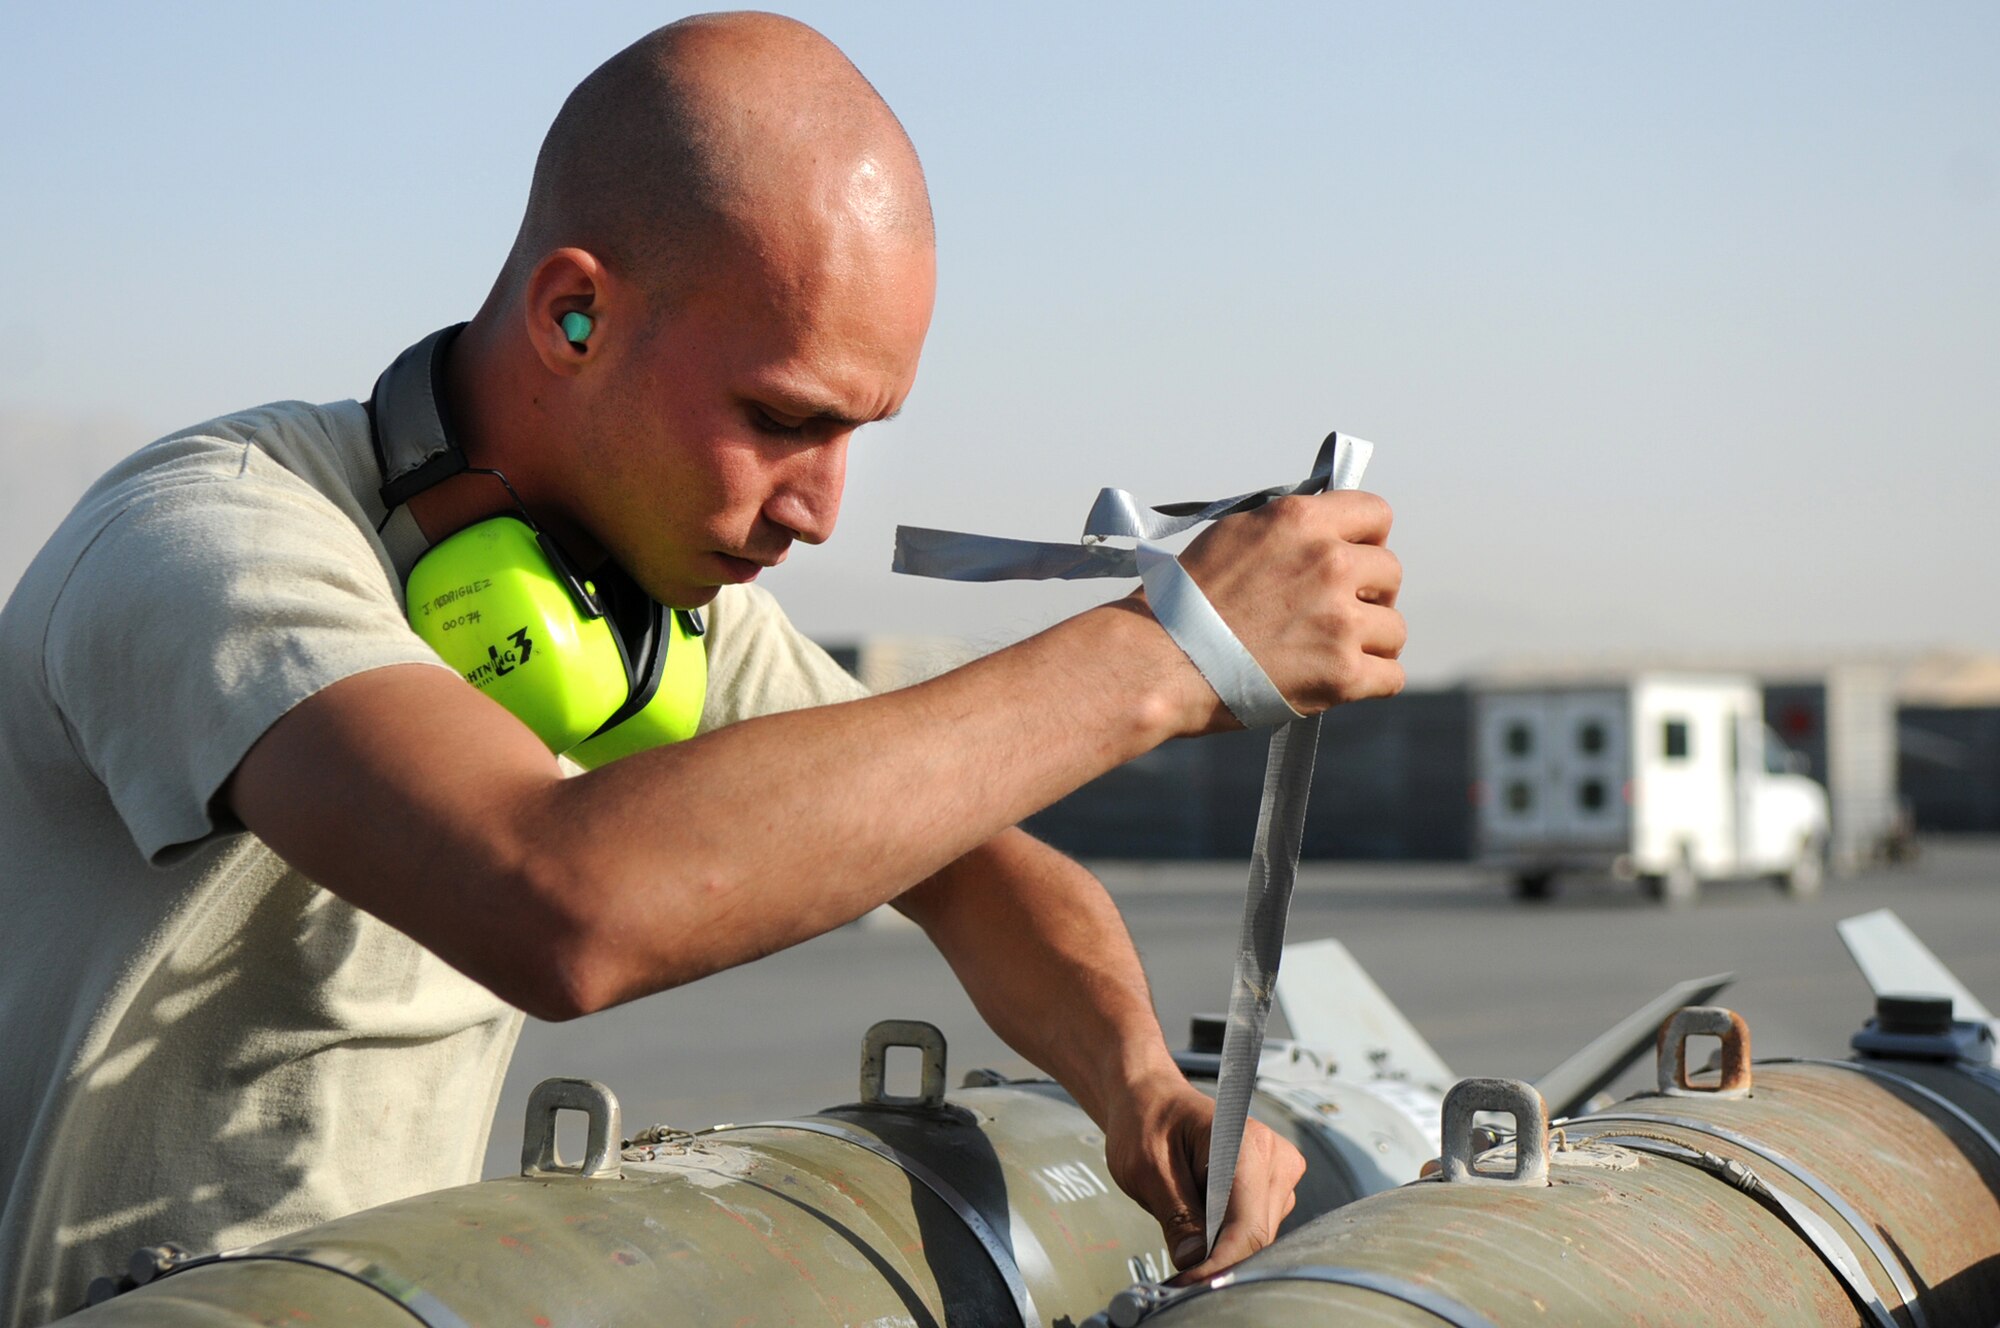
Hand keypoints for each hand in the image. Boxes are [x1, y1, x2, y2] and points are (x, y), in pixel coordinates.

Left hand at [1102, 1074, 1305, 1284]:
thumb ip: (1175, 1214)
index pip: (1246, 1226)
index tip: (1189, 1283)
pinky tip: (1199, 1216)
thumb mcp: (1146, 1168)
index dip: (1218, 1263)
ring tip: (1183, 1222)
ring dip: (1221, 1244)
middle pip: (1256, 1236)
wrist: (1151, 1099)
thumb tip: (1194, 1261)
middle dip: (1218, 1258)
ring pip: (1258, 1237)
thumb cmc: (1146, 1121)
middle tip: (1178, 1267)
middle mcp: (1275, 1157)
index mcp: (1247, 1144)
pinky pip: (1255, 1227)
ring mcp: (1279, 1172)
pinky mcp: (1272, 1186)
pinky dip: (1226, 1234)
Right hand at [1154, 491, 1404, 734]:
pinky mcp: (1342, 674)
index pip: (1376, 514)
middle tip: (1332, 614)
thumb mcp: (1234, 534)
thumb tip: (1327, 528)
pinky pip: (1391, 676)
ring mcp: (1339, 621)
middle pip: (1390, 572)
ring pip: (1393, 628)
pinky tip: (1339, 681)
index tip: (1351, 559)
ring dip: (1368, 642)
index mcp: (1301, 521)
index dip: (1366, 539)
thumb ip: (1289, 529)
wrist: (1158, 662)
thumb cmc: (1183, 602)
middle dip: (1368, 593)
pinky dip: (1368, 682)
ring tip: (1328, 652)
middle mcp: (1328, 562)